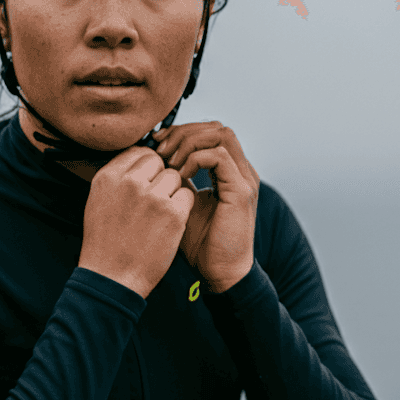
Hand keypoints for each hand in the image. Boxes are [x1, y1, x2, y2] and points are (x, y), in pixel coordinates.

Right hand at [79, 147, 194, 298]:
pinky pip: (187, 195)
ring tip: (158, 215)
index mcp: (108, 176)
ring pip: (175, 177)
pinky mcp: (173, 213)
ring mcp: (153, 197)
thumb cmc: (105, 243)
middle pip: (159, 162)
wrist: (112, 277)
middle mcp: (130, 182)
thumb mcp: (98, 201)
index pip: (138, 152)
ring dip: (172, 193)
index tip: (146, 183)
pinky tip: (169, 224)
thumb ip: (117, 177)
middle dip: (159, 178)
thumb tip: (139, 159)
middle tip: (153, 202)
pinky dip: (182, 209)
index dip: (147, 167)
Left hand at [153, 122, 259, 291]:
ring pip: (220, 134)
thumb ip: (177, 179)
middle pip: (215, 127)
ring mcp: (244, 179)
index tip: (156, 142)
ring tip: (169, 160)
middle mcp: (241, 171)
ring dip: (189, 142)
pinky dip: (195, 159)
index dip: (182, 131)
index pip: (209, 132)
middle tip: (159, 147)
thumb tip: (155, 159)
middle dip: (183, 131)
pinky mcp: (241, 191)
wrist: (219, 273)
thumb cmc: (201, 243)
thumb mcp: (183, 203)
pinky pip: (219, 157)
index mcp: (230, 172)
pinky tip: (180, 174)